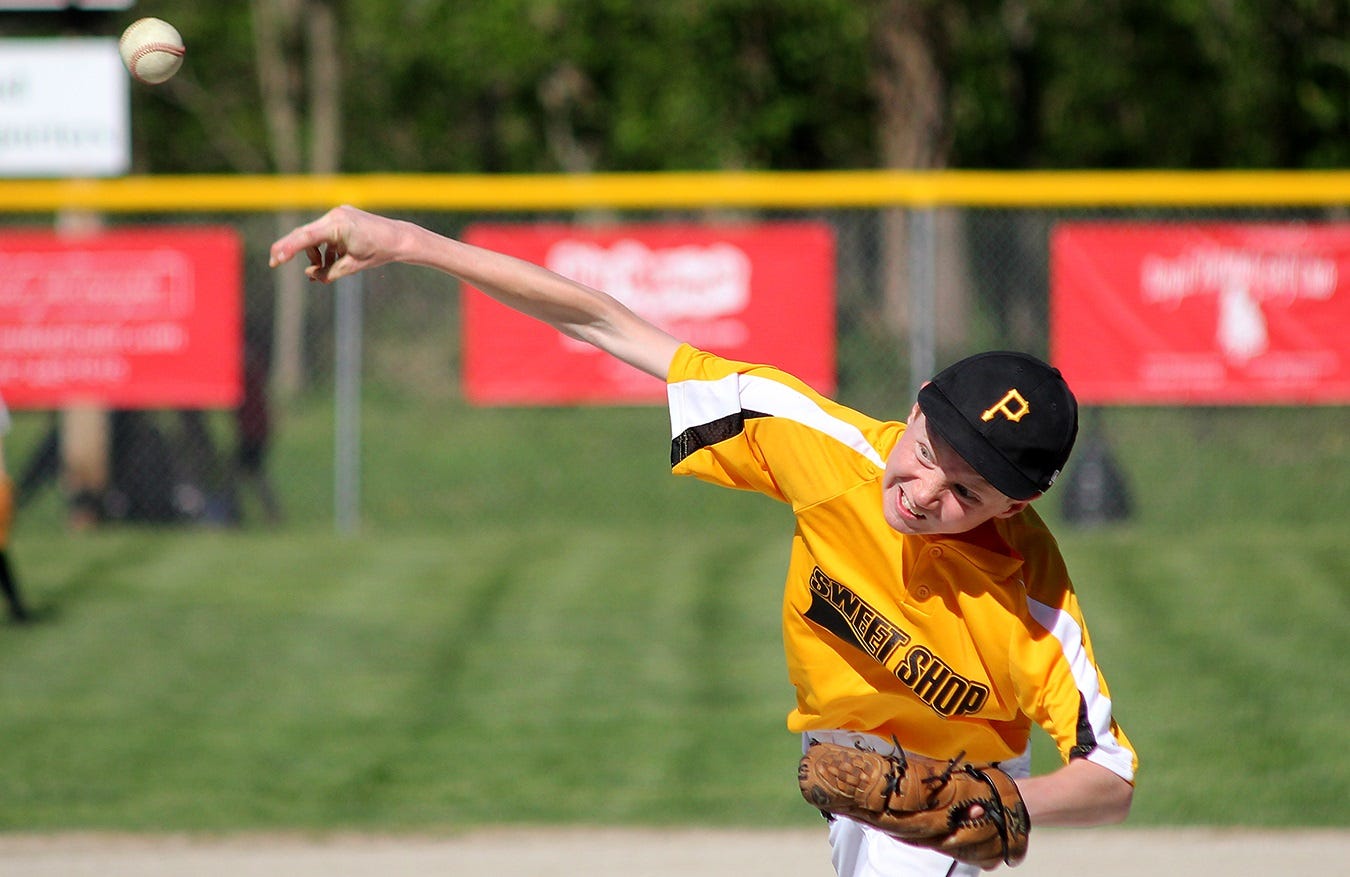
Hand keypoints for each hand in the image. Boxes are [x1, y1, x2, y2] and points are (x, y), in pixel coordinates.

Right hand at [268, 205, 404, 282]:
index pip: (307, 237)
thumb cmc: (378, 253)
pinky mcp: (342, 217)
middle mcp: (335, 216)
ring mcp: (338, 214)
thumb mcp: (351, 266)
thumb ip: (328, 272)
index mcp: (339, 226)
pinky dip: (325, 248)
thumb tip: (310, 275)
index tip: (275, 258)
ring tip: (322, 270)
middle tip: (274, 262)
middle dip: (292, 250)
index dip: (288, 248)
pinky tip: (331, 261)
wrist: (398, 238)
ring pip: (316, 236)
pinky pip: (326, 234)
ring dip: (315, 254)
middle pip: (306, 234)